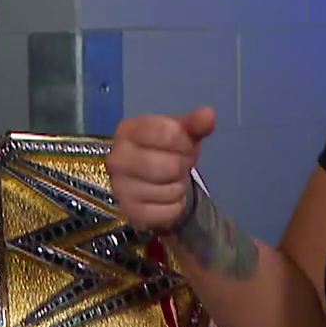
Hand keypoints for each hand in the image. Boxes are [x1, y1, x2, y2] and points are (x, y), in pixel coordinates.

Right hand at [108, 107, 216, 232]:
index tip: (183, 145)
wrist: (151, 182)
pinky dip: (174, 207)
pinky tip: (165, 199)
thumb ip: (195, 124)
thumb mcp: (182, 133)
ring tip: (170, 181)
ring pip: (170, 190)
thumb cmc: (166, 151)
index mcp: (128, 131)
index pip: (168, 133)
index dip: (185, 142)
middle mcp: (117, 158)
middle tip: (178, 165)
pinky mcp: (129, 211)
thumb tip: (208, 115)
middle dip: (182, 166)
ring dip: (178, 187)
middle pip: (171, 165)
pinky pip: (167, 211)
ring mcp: (120, 187)